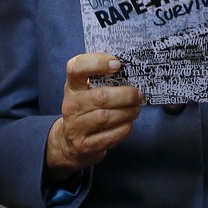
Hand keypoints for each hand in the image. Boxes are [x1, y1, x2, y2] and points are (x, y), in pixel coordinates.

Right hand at [45, 53, 143, 181]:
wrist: (69, 141)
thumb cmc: (85, 107)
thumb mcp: (86, 89)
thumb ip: (99, 74)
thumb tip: (123, 61)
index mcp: (72, 86)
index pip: (76, 67)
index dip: (97, 63)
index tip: (117, 64)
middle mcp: (71, 105)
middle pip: (100, 96)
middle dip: (126, 95)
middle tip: (139, 95)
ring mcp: (75, 127)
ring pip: (106, 117)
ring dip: (127, 112)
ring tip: (136, 109)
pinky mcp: (84, 145)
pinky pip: (108, 136)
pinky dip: (123, 129)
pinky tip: (128, 123)